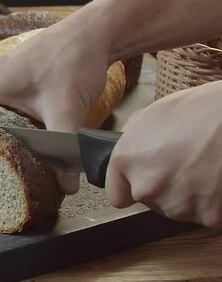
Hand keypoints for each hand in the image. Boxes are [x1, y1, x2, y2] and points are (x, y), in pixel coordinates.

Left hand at [106, 81, 221, 229]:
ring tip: (203, 168)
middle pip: (149, 201)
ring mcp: (177, 205)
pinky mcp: (208, 217)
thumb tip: (127, 147)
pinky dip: (212, 203)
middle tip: (182, 164)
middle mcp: (146, 188)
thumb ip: (133, 139)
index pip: (117, 195)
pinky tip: (216, 180)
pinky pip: (205, 215)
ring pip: (177, 208)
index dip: (130, 186)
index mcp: (126, 161)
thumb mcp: (154, 115)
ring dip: (187, 195)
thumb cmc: (201, 110)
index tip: (142, 178)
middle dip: (162, 187)